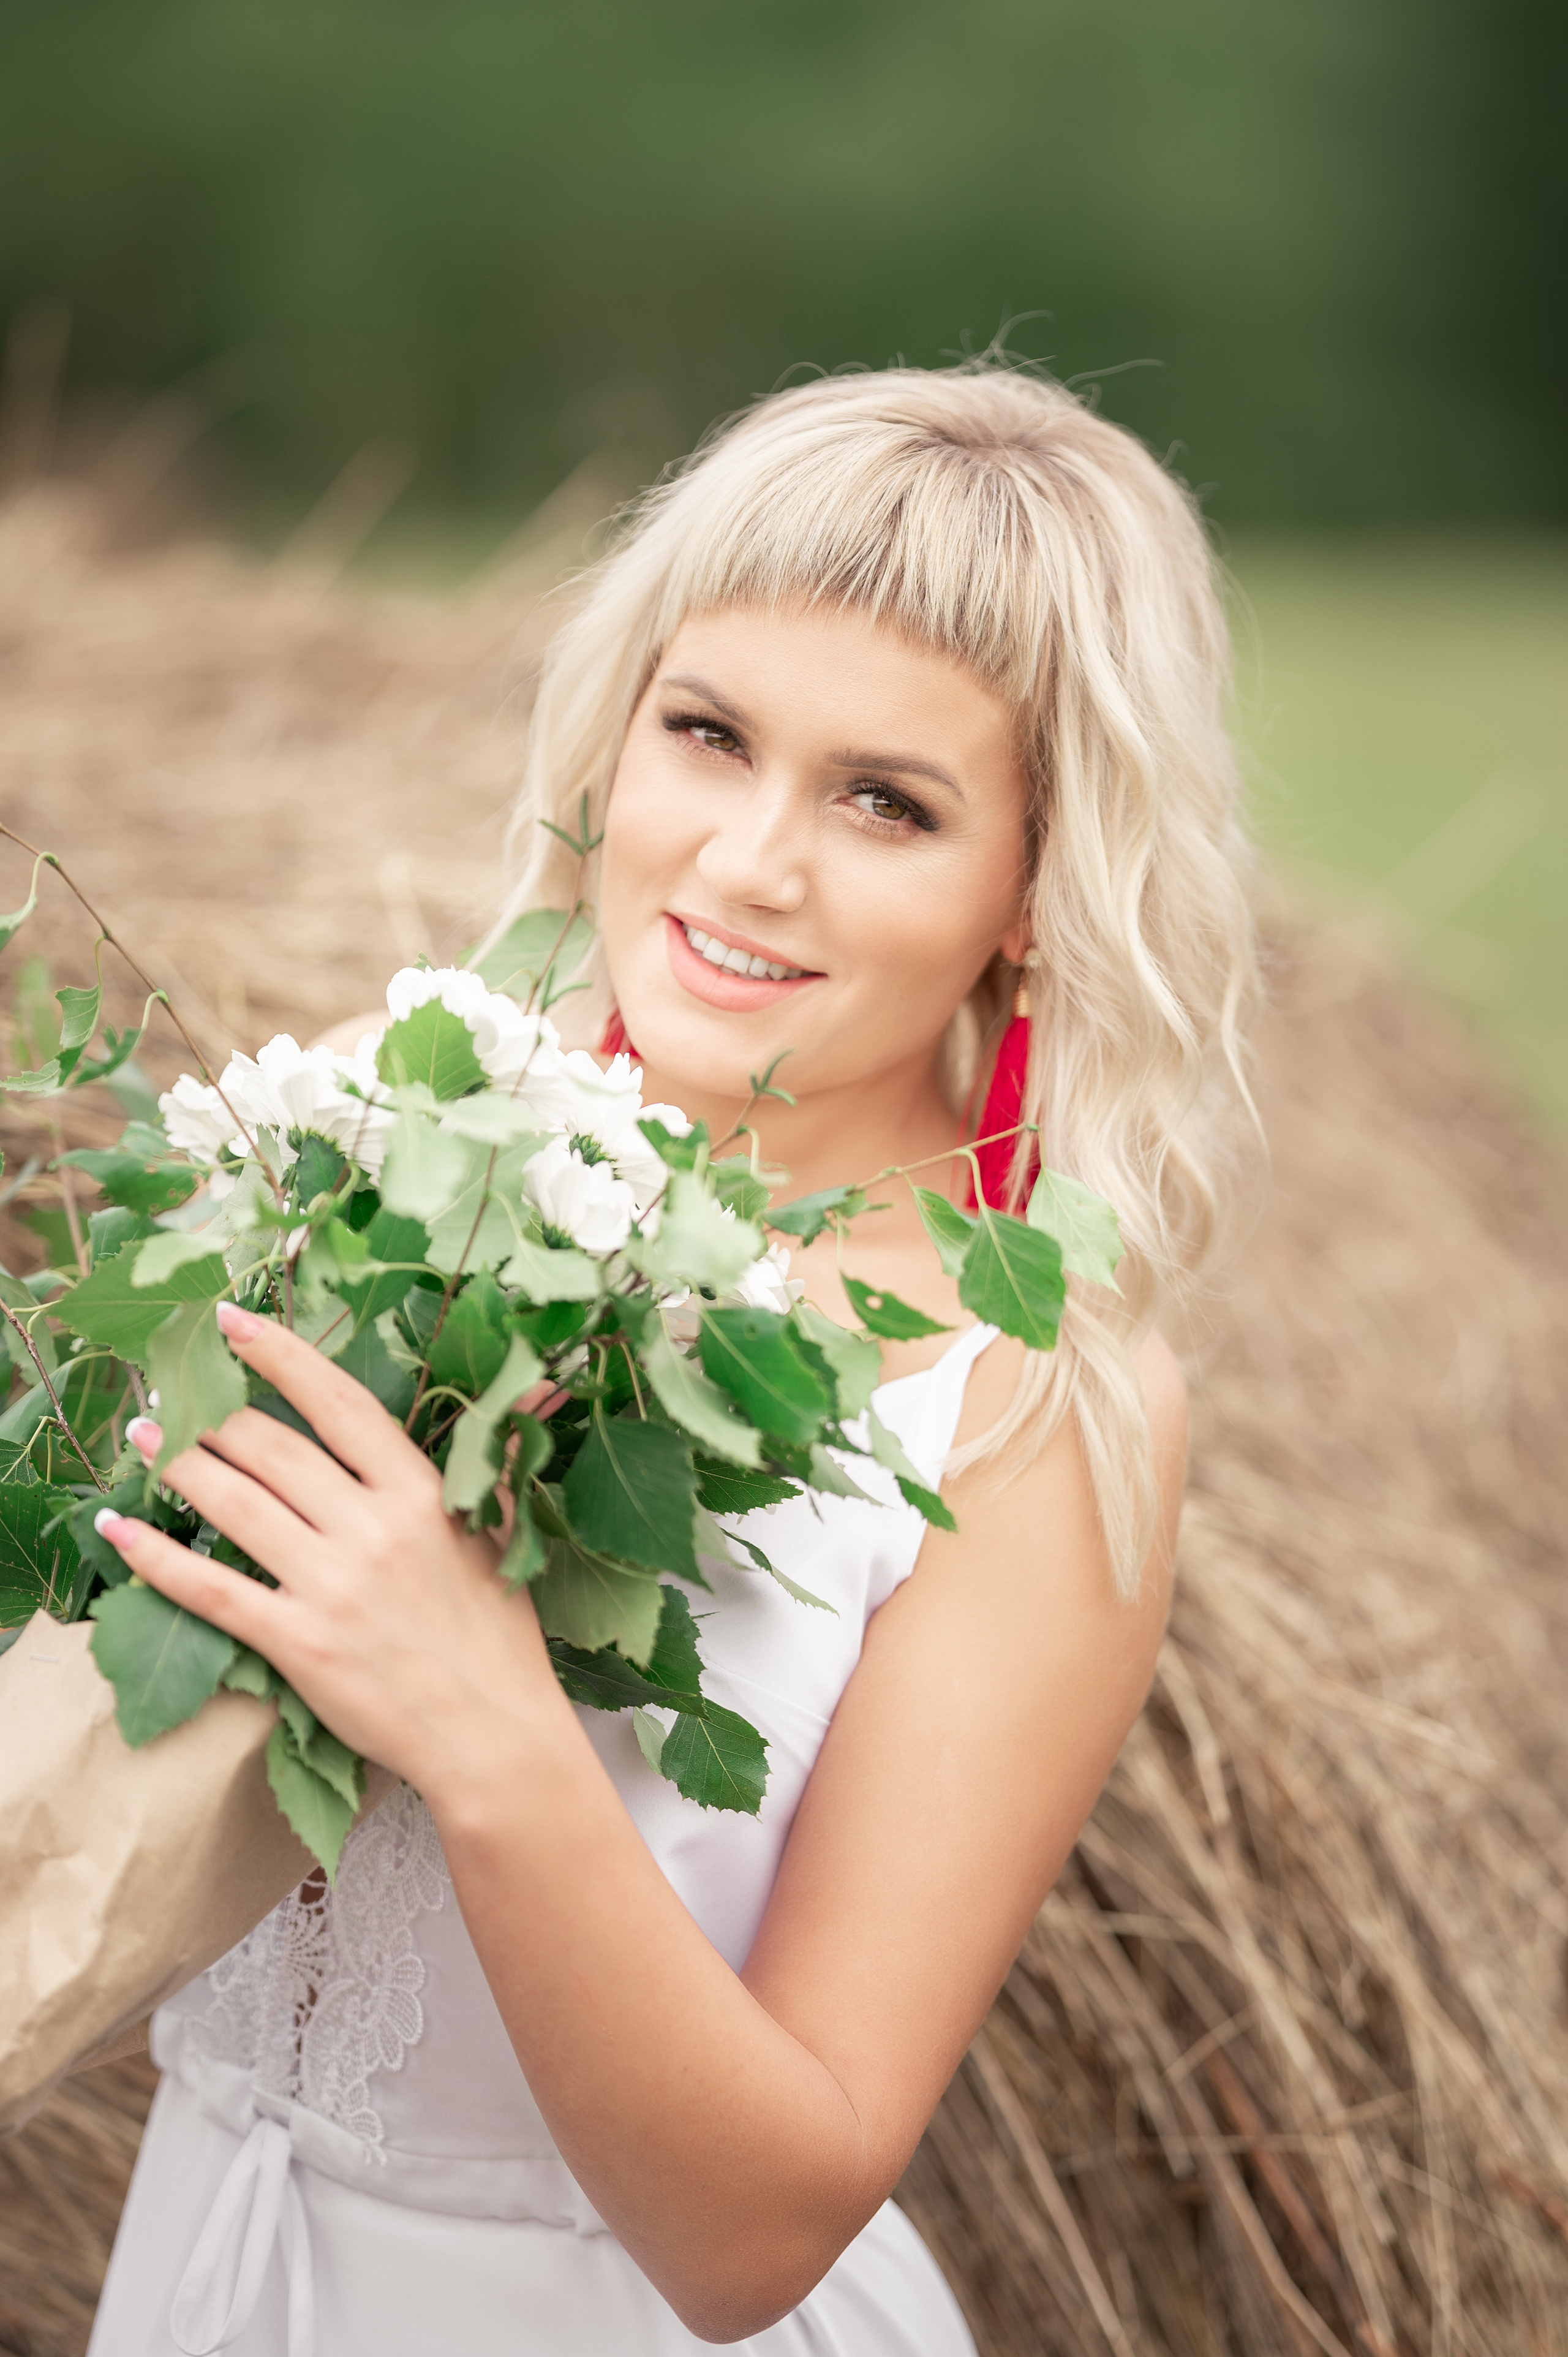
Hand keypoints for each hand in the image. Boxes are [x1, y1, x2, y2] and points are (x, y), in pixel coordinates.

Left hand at [97, 1303, 574, 1795]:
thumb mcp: (505, 1531)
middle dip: (211, 1410)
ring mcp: (331, 1586)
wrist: (495, 1735)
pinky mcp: (298, 1644)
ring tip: (143, 1437)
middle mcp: (372, 1529)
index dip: (281, 1356)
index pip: (339, 1404)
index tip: (234, 1323)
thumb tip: (536, 1384)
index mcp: (421, 1493)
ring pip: (235, 1505)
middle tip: (169, 1388)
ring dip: (178, 1463)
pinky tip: (121, 1533)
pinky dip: (159, 1559)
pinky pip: (213, 1590)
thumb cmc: (500, 1634)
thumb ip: (497, 1456)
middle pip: (272, 1448)